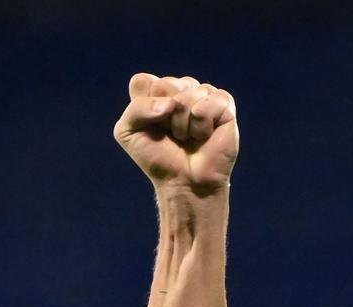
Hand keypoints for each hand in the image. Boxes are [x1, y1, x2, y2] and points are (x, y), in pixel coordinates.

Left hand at [115, 73, 237, 194]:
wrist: (183, 180)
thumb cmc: (157, 157)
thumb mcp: (128, 133)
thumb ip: (136, 109)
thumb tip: (171, 103)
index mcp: (155, 93)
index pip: (142, 80)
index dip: (143, 106)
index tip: (148, 126)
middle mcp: (179, 90)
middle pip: (165, 84)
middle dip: (164, 115)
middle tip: (169, 133)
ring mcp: (202, 94)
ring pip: (187, 95)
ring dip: (182, 124)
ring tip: (187, 137)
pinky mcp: (224, 103)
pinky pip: (209, 103)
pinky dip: (202, 125)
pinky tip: (204, 135)